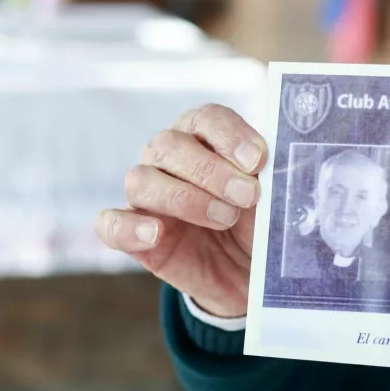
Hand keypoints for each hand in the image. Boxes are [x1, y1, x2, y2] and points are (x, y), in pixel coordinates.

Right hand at [94, 104, 266, 317]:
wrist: (249, 271)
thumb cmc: (261, 224)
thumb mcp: (274, 199)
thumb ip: (273, 178)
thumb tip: (279, 166)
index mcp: (205, 137)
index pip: (207, 118)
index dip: (230, 135)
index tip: (258, 160)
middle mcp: (169, 157)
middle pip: (171, 145)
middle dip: (212, 171)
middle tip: (248, 196)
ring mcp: (147, 194)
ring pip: (142, 180)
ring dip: (185, 198)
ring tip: (224, 219)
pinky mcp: (132, 233)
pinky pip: (110, 223)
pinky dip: (129, 227)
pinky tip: (156, 234)